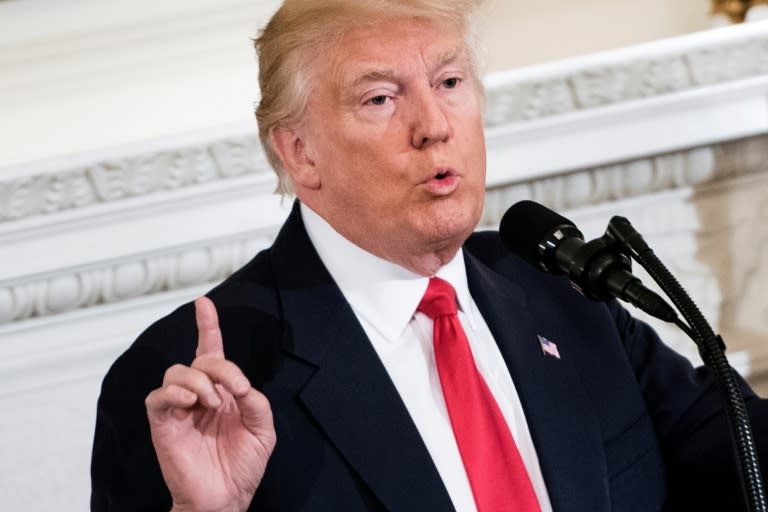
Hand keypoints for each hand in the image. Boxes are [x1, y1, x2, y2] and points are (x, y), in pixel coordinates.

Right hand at [145, 296, 275, 511]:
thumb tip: (240, 385)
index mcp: (223, 392)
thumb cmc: (242, 467)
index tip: (204, 303)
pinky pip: (158, 397)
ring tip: (212, 402)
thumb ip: (256, 402)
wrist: (225, 498)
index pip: (212, 352)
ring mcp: (180, 409)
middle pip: (201, 359)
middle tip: (235, 389)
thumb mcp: (263, 430)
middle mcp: (200, 395)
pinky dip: (174, 392)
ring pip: (177, 372)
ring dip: (199, 380)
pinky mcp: (164, 424)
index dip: (208, 326)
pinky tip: (191, 402)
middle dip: (220, 366)